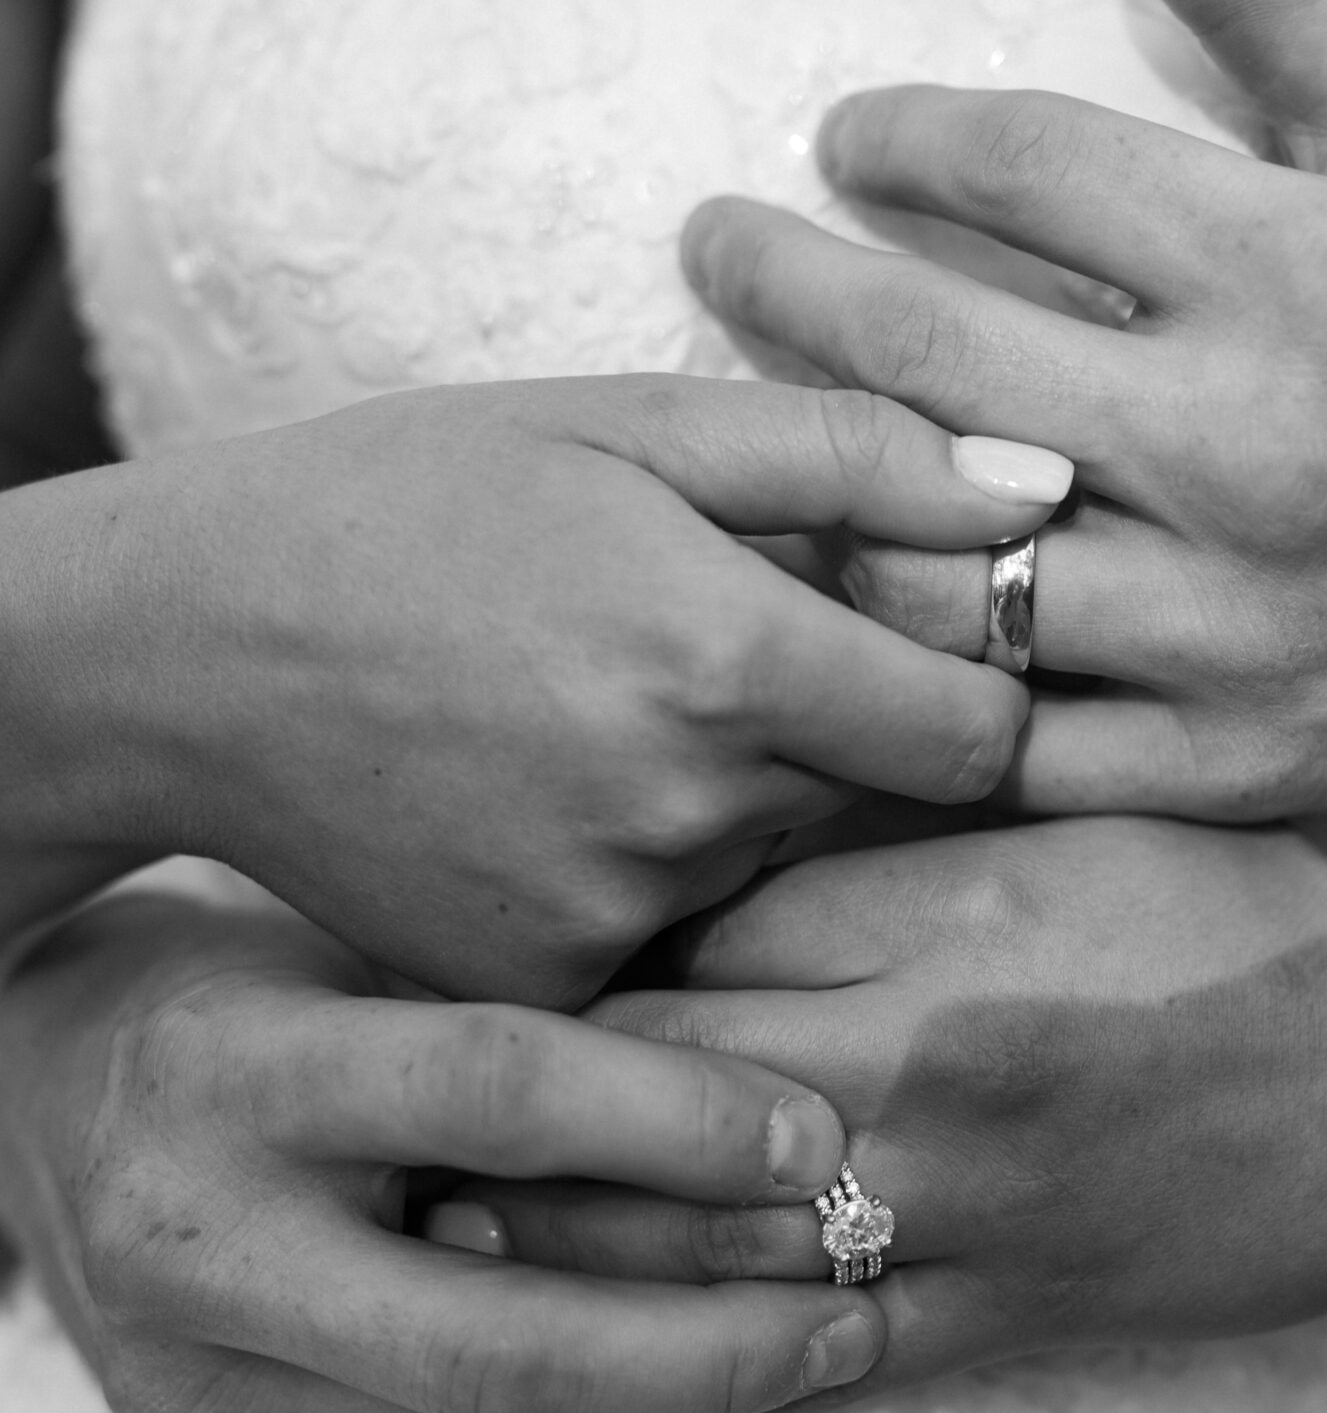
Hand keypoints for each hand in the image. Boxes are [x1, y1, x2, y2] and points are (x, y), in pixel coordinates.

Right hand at [0, 888, 883, 1412]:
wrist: (44, 1101)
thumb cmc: (257, 992)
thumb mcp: (373, 957)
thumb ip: (534, 1036)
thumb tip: (771, 1139)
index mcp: (232, 1068)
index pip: (492, 1092)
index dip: (680, 1120)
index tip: (821, 1138)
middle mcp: (189, 1245)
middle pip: (503, 1342)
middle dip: (716, 1347)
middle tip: (859, 1313)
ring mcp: (180, 1391)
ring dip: (661, 1406)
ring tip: (784, 1348)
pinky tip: (628, 1392)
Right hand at [2, 376, 1067, 1000]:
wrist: (189, 648)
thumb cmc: (418, 500)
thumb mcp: (628, 424)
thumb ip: (857, 454)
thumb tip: (1051, 489)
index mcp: (731, 659)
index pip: (990, 735)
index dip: (976, 686)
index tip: (915, 646)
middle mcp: (687, 813)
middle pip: (885, 806)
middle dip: (855, 737)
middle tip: (731, 657)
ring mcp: (610, 919)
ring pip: (778, 873)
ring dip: (748, 806)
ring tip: (615, 716)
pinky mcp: (542, 988)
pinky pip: (674, 940)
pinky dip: (651, 880)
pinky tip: (560, 798)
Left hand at [470, 820, 1326, 1384]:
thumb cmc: (1242, 914)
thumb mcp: (1067, 826)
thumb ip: (891, 836)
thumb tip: (718, 846)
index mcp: (940, 928)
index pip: (693, 956)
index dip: (576, 966)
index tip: (489, 966)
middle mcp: (931, 1078)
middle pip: (662, 1111)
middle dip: (521, 1125)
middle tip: (401, 1123)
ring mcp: (969, 1218)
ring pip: (713, 1258)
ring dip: (572, 1261)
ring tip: (451, 1247)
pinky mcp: (1012, 1321)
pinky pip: (827, 1369)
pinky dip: (706, 1382)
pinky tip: (604, 1386)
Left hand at [680, 0, 1326, 820]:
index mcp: (1299, 271)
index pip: (1022, 167)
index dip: (899, 135)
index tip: (847, 139)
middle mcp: (1246, 447)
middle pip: (928, 356)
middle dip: (780, 281)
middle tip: (716, 243)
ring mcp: (1225, 623)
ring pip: (935, 563)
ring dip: (812, 484)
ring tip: (748, 423)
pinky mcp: (1218, 762)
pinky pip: (1007, 735)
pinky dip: (905, 680)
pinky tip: (845, 607)